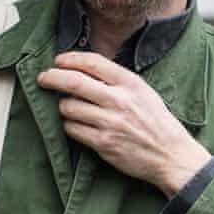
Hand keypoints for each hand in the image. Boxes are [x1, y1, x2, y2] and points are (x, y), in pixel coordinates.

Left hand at [38, 52, 211, 195]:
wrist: (170, 155)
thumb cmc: (156, 122)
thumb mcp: (143, 91)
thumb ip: (117, 79)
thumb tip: (83, 69)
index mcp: (130, 83)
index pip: (91, 62)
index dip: (69, 59)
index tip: (58, 61)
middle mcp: (119, 100)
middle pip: (73, 82)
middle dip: (52, 78)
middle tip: (43, 78)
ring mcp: (110, 123)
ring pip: (68, 108)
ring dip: (63, 107)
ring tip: (69, 108)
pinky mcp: (103, 143)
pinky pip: (72, 130)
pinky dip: (70, 126)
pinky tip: (76, 125)